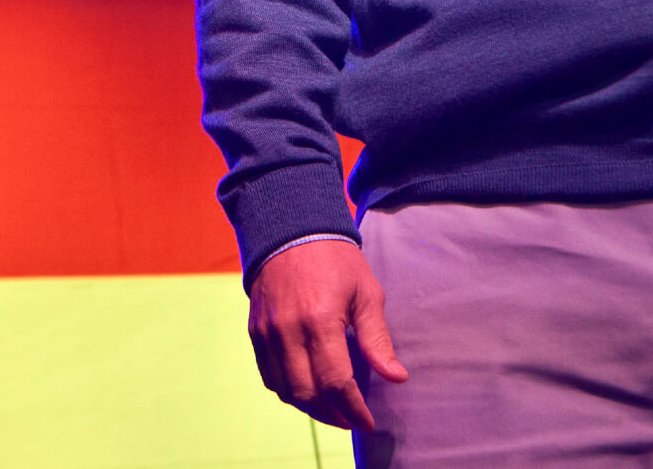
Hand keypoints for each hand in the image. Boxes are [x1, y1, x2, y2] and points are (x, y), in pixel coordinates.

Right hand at [248, 238, 407, 430]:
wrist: (291, 229)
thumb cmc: (336, 260)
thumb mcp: (366, 292)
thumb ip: (377, 339)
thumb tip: (397, 377)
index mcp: (320, 320)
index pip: (336, 382)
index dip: (353, 409)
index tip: (367, 422)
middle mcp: (288, 330)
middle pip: (308, 394)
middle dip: (332, 415)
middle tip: (351, 419)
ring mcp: (268, 332)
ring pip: (285, 390)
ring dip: (310, 407)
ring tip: (333, 410)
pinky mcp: (256, 331)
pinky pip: (268, 375)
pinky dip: (287, 391)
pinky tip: (307, 392)